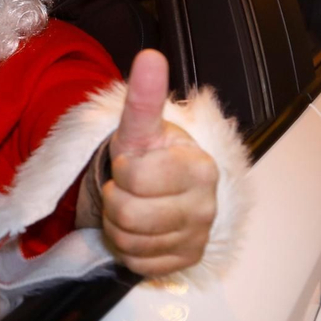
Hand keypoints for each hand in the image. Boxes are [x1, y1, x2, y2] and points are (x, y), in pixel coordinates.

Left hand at [102, 49, 218, 276]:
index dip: (122, 170)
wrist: (168, 185)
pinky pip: (136, 263)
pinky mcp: (184, 261)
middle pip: (128, 214)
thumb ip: (145, 97)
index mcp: (200, 169)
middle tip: (124, 187)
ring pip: (129, 241)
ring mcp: (197, 237)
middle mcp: (206, 206)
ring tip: (129, 205)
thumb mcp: (143, 127)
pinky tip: (138, 230)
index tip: (131, 162)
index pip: (135, 177)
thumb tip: (149, 56)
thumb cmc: (153, 153)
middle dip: (114, 198)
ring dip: (116, 224)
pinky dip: (127, 248)